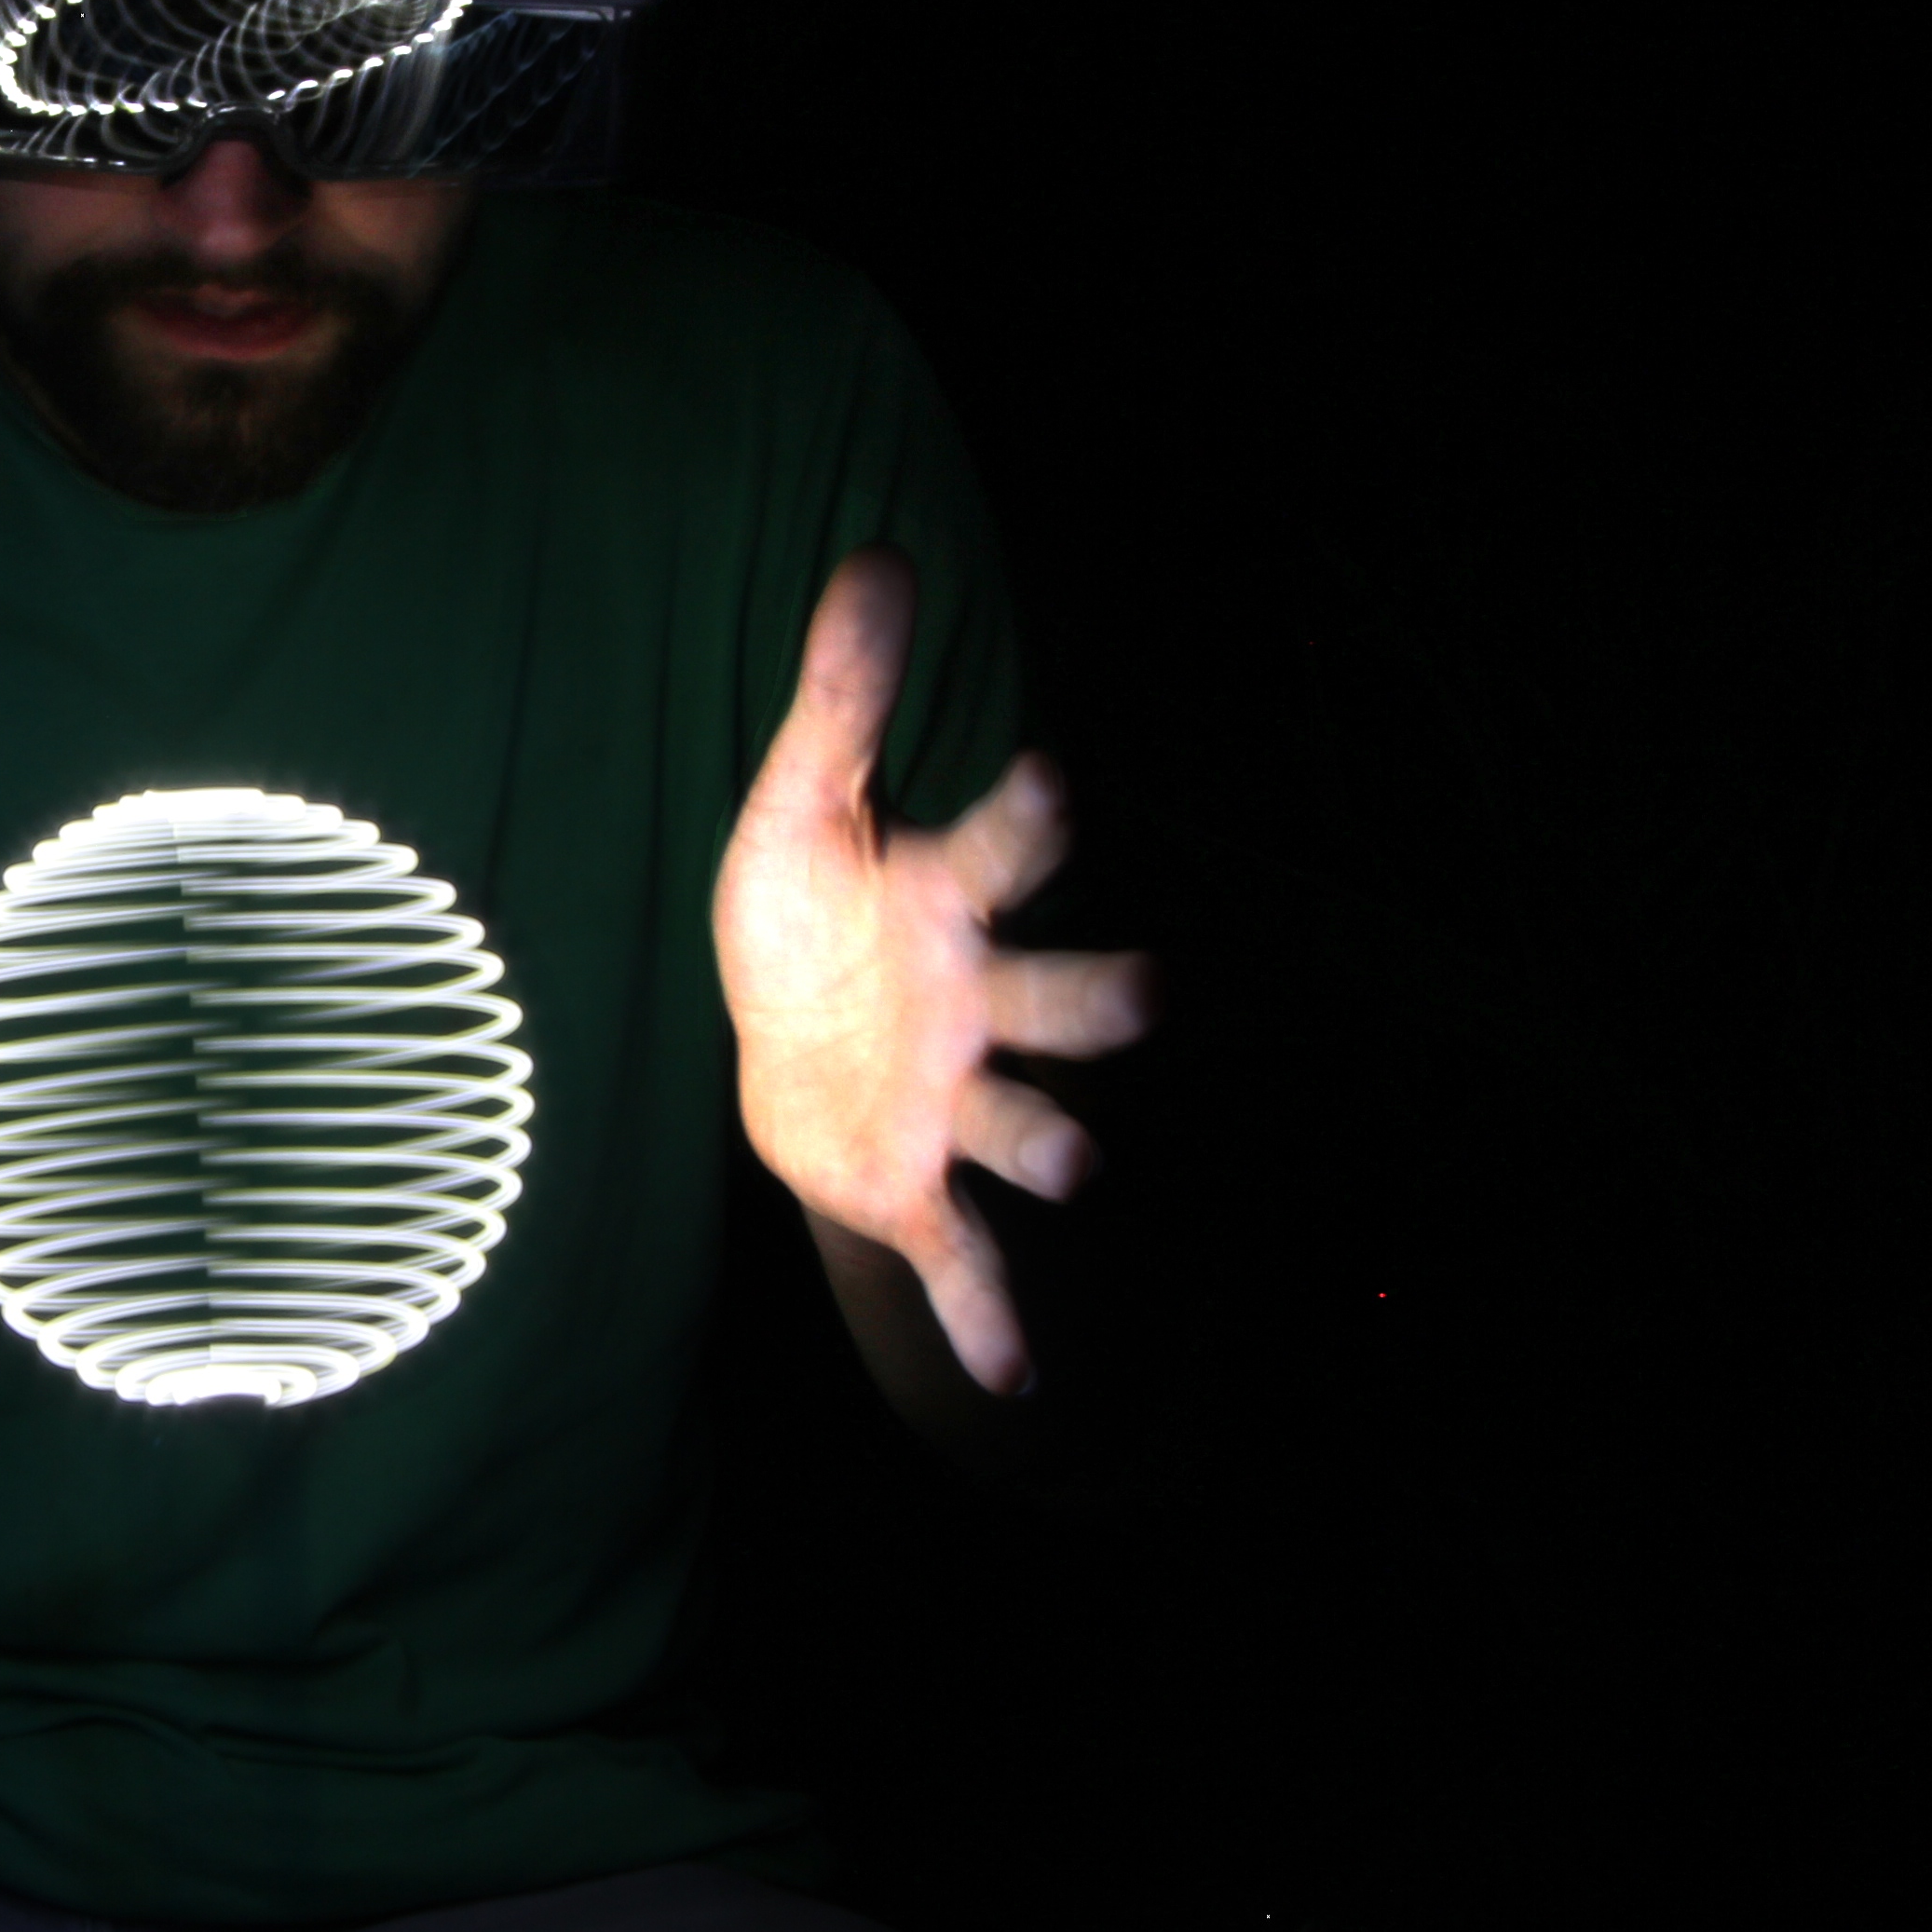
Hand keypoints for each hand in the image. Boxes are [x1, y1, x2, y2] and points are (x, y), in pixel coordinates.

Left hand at [714, 547, 1152, 1397]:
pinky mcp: (916, 1183)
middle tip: (1154, 993)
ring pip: (1030, 1123)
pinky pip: (965, 1253)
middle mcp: (982, 1005)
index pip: (1004, 850)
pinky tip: (1020, 1379)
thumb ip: (843, 696)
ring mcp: (960, 1100)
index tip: (1052, 775)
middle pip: (1063, 998)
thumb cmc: (804, 910)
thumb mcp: (800, 805)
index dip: (1028, 818)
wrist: (777, 1034)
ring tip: (1084, 1167)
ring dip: (1056, 1147)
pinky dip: (994, 1316)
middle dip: (1105, 999)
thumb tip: (877, 551)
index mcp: (952, 903)